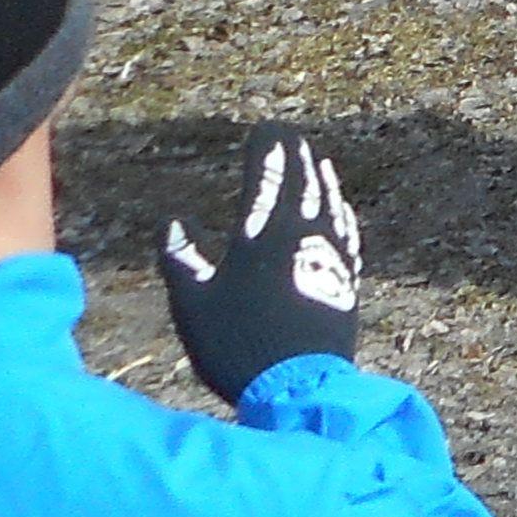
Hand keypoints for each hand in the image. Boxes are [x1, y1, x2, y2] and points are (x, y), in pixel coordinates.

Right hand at [158, 136, 361, 404]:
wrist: (296, 387)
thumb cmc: (235, 347)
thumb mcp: (192, 306)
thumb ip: (179, 261)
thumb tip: (171, 223)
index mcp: (260, 239)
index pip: (266, 179)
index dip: (267, 150)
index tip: (265, 128)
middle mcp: (300, 239)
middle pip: (302, 185)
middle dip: (296, 156)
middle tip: (291, 136)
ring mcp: (328, 259)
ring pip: (329, 206)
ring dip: (322, 180)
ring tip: (318, 162)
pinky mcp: (346, 281)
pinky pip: (345, 234)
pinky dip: (341, 213)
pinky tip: (340, 210)